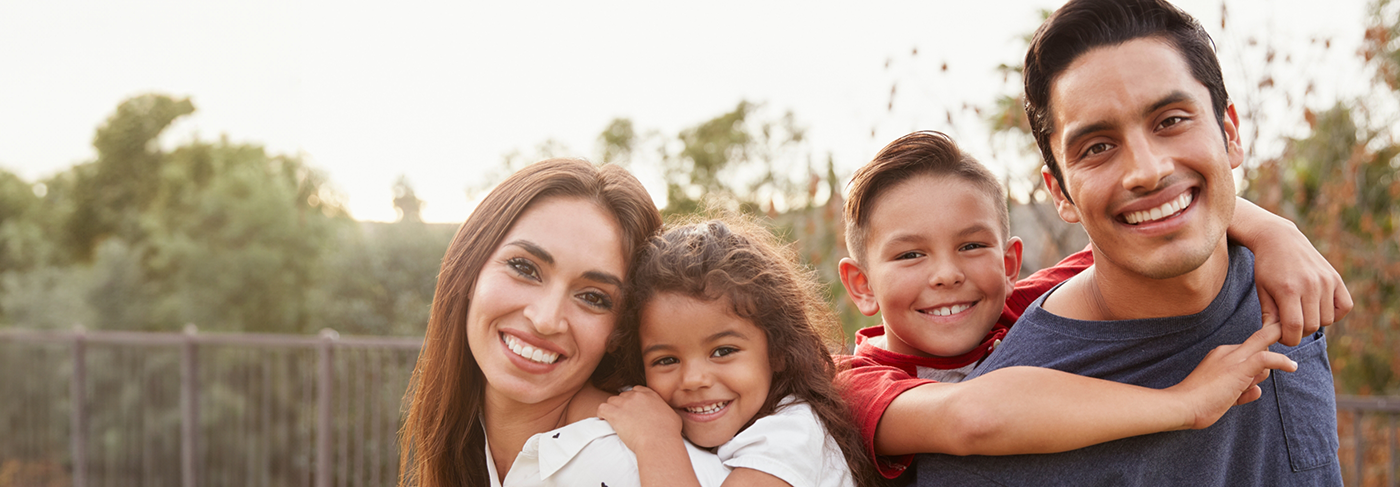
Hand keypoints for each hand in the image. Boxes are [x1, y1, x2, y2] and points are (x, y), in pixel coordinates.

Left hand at [596, 386, 683, 450]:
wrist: (659, 441)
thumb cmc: (668, 433)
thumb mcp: (673, 416)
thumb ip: (667, 411)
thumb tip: (668, 415)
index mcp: (650, 395)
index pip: (637, 390)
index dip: (633, 399)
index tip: (633, 409)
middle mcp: (636, 396)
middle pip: (623, 396)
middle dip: (622, 405)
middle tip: (624, 418)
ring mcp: (624, 403)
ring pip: (611, 401)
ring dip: (612, 409)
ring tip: (614, 420)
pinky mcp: (615, 413)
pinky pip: (601, 408)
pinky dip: (601, 414)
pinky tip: (604, 420)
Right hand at [1171, 323, 1297, 429]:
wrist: (1182, 405)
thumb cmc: (1197, 404)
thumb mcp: (1223, 394)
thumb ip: (1241, 390)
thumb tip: (1257, 391)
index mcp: (1219, 354)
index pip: (1248, 353)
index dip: (1256, 367)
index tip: (1256, 375)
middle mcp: (1227, 351)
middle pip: (1259, 349)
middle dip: (1264, 363)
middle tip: (1248, 382)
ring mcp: (1233, 358)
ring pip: (1264, 354)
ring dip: (1261, 376)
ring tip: (1234, 394)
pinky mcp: (1240, 368)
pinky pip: (1267, 358)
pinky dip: (1282, 361)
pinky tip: (1292, 367)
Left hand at [1250, 219, 1352, 345]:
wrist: (1280, 239)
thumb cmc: (1267, 267)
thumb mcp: (1262, 291)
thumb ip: (1269, 316)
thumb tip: (1273, 338)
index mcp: (1288, 289)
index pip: (1294, 327)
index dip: (1288, 338)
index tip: (1282, 335)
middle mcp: (1310, 285)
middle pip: (1312, 326)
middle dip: (1299, 331)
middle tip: (1289, 324)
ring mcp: (1326, 281)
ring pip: (1328, 319)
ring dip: (1315, 322)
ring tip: (1301, 312)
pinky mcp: (1336, 278)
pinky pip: (1345, 307)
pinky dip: (1335, 313)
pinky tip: (1319, 307)